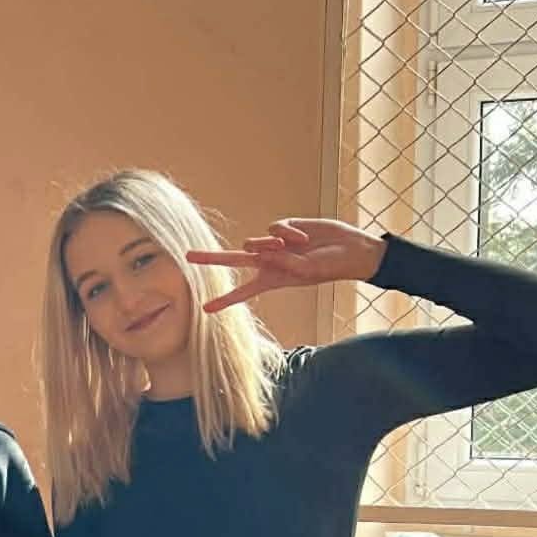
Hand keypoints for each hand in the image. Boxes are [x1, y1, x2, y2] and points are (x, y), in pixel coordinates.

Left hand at [188, 219, 386, 312]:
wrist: (349, 250)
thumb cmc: (329, 267)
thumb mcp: (304, 271)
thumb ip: (280, 261)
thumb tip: (259, 248)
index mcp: (271, 280)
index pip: (243, 292)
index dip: (224, 300)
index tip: (205, 309)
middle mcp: (269, 262)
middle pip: (234, 260)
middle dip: (211, 259)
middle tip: (187, 257)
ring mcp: (275, 244)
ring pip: (256, 241)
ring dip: (271, 245)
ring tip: (294, 248)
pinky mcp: (285, 227)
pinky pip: (275, 227)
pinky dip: (287, 232)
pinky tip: (302, 237)